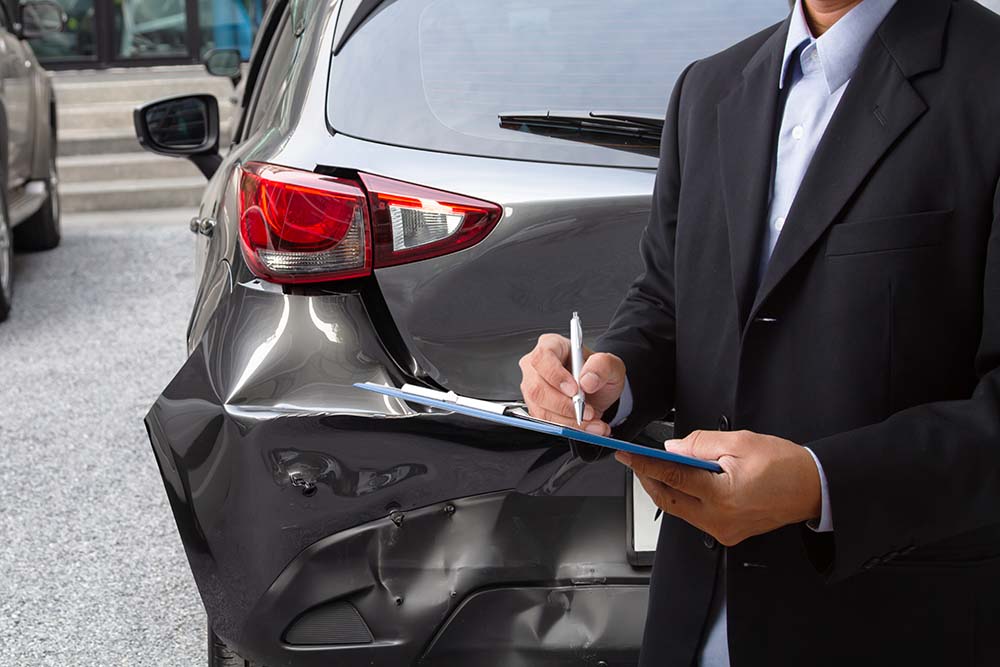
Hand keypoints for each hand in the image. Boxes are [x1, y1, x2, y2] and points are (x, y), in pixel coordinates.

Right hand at [518, 333, 625, 435]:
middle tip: (588, 412)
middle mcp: (536, 367)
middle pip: (537, 388)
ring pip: (541, 409)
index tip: (575, 390)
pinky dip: (568, 428)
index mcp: (551, 346)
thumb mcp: (611, 365)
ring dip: (569, 421)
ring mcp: (533, 388)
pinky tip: (586, 427)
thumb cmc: (597, 373)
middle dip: (564, 405)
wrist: (596, 391)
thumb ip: (603, 366)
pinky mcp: (535, 408)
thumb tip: (587, 380)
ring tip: (593, 422)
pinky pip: (546, 422)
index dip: (556, 375)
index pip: (543, 358)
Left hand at [615, 429, 821, 545]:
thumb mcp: (740, 442)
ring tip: (654, 468)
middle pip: (669, 499)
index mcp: (722, 496)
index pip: (672, 477)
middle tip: (635, 461)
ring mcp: (723, 530)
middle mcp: (719, 520)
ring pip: (680, 509)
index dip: (645, 465)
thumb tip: (672, 448)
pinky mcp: (728, 533)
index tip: (626, 455)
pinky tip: (680, 481)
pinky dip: (683, 497)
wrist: (814, 488)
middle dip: (648, 479)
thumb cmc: (785, 465)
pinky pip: (695, 515)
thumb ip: (700, 444)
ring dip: (665, 489)